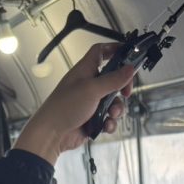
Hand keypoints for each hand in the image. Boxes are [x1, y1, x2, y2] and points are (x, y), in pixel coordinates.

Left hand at [13, 43, 134, 164]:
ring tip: (111, 114)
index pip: (101, 52)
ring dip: (117, 109)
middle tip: (126, 93)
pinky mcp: (93, 119)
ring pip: (113, 102)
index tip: (128, 54)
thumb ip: (113, 79)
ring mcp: (91, 102)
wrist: (52, 134)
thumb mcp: (92, 89)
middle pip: (113, 79)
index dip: (114, 49)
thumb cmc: (65, 107)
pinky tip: (105, 126)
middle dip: (122, 87)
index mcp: (86, 70)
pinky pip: (108, 118)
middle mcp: (89, 84)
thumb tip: (131, 68)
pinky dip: (110, 123)